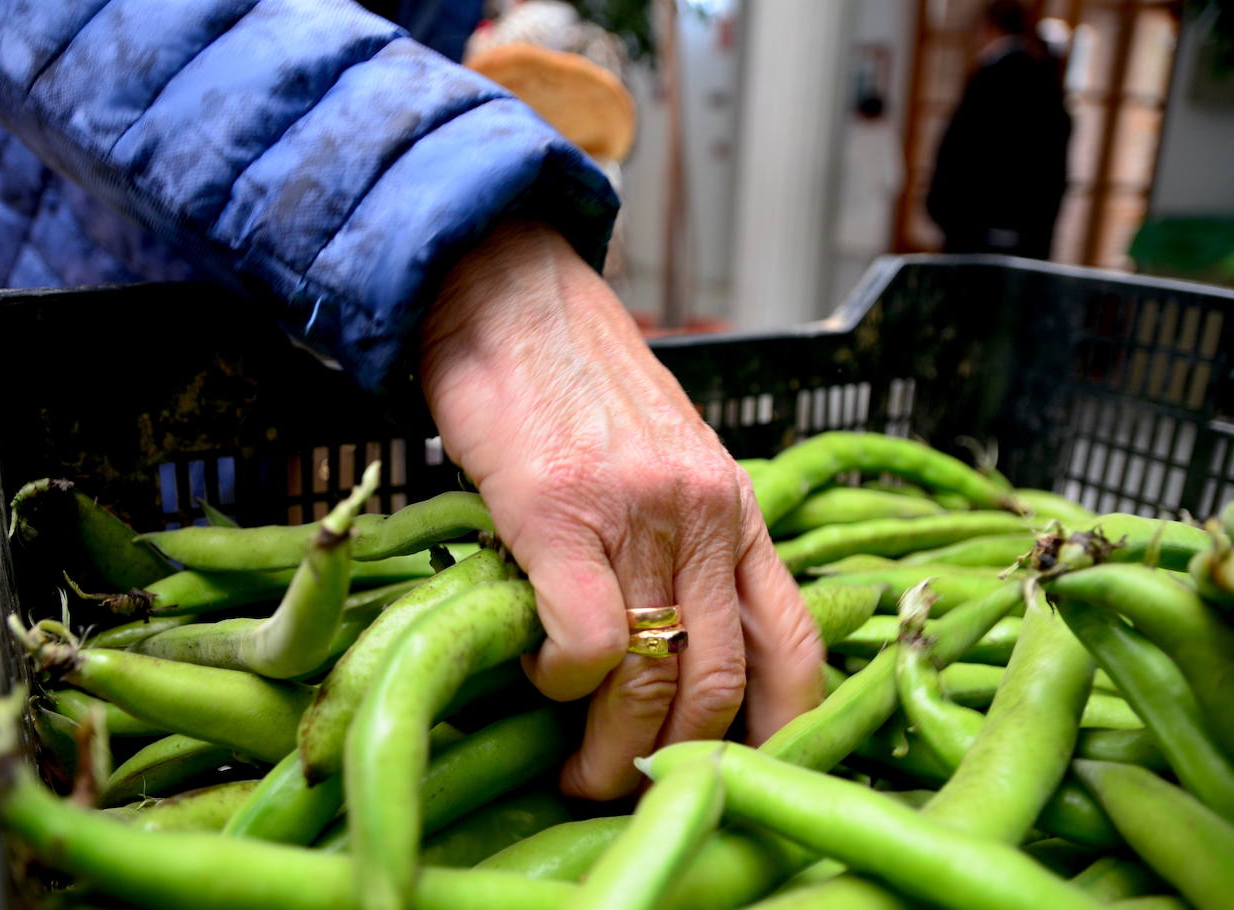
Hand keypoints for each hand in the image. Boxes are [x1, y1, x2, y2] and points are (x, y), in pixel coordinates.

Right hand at [420, 221, 824, 798]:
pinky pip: (585, 640)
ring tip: (577, 772)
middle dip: (681, 761)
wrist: (510, 292)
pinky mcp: (558, 510)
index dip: (785, 729)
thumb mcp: (664, 458)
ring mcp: (638, 511)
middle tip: (631, 790)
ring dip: (613, 751)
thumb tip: (668, 640)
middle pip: (724, 680)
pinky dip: (563, 683)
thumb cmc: (577, 381)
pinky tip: (537, 674)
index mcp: (736, 508)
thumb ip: (683, 538)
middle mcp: (705, 514)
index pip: (797, 642)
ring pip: (654, 675)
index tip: (747, 776)